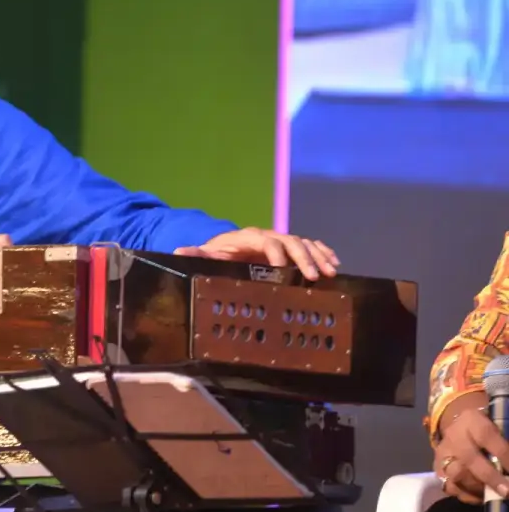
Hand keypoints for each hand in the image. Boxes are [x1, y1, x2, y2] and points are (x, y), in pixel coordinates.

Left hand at [175, 227, 337, 279]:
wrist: (226, 247)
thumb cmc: (217, 254)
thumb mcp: (206, 254)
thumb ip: (195, 253)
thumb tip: (178, 250)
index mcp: (248, 238)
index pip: (265, 241)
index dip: (274, 254)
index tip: (281, 270)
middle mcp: (267, 236)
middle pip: (289, 241)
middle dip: (303, 257)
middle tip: (314, 276)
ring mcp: (280, 240)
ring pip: (303, 242)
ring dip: (318, 255)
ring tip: (330, 271)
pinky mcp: (289, 247)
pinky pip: (310, 245)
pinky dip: (322, 251)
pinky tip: (334, 263)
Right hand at [435, 392, 508, 502]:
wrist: (460, 426)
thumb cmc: (488, 428)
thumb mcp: (498, 426)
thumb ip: (505, 439)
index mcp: (471, 420)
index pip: (486, 436)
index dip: (504, 455)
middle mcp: (454, 436)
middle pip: (469, 458)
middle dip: (491, 477)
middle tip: (507, 492)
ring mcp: (443, 453)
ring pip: (457, 475)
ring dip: (479, 488)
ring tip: (495, 494)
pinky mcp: (437, 468)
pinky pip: (450, 487)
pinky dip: (468, 495)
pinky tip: (482, 495)